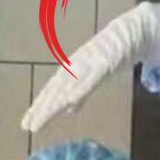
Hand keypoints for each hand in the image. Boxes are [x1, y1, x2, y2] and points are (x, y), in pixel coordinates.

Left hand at [22, 2, 159, 134]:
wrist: (132, 32)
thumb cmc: (112, 55)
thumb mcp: (93, 76)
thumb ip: (80, 92)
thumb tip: (68, 108)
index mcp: (72, 70)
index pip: (52, 91)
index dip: (39, 107)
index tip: (27, 125)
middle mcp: (75, 66)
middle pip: (55, 90)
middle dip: (41, 108)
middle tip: (28, 127)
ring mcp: (89, 63)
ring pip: (68, 86)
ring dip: (54, 103)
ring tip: (41, 118)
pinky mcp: (105, 62)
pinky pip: (91, 79)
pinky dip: (79, 90)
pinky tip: (68, 103)